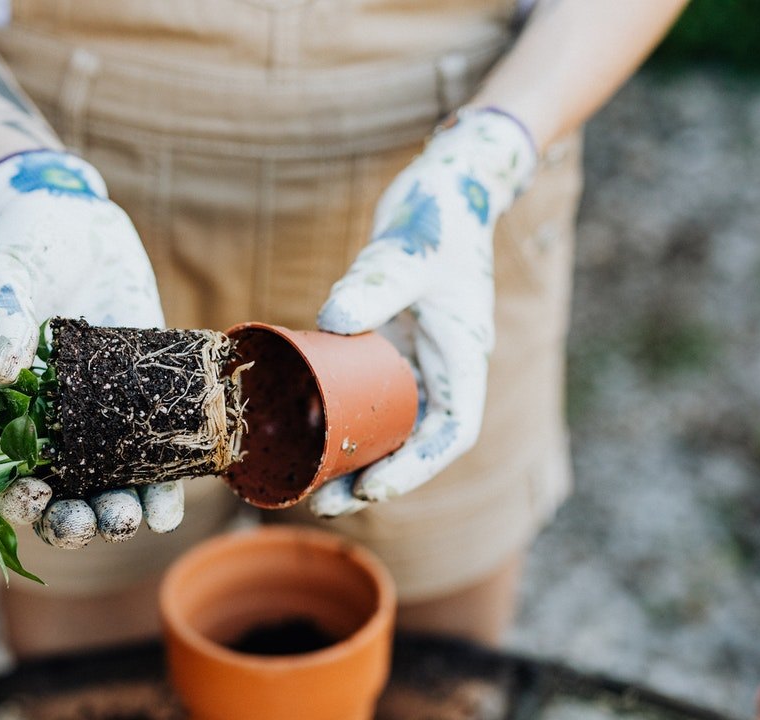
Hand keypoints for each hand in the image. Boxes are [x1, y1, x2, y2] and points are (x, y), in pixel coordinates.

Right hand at [0, 149, 184, 546]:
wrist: (77, 221)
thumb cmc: (24, 250)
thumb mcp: (4, 279)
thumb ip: (1, 320)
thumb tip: (2, 371)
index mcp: (6, 410)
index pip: (5, 474)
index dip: (18, 499)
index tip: (38, 497)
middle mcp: (54, 426)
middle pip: (62, 496)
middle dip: (81, 521)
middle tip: (103, 521)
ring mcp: (102, 416)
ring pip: (111, 486)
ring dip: (124, 513)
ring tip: (140, 519)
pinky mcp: (146, 397)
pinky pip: (155, 451)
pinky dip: (165, 483)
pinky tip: (172, 502)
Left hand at [310, 108, 536, 517]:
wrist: (444, 183)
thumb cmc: (440, 214)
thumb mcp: (409, 249)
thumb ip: (377, 281)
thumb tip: (331, 318)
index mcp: (462, 357)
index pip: (449, 432)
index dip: (414, 468)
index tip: (372, 488)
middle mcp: (441, 366)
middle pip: (412, 440)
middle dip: (372, 476)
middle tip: (321, 501)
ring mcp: (413, 355)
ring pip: (386, 422)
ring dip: (351, 455)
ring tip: (304, 482)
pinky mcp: (386, 340)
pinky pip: (363, 389)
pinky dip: (336, 414)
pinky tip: (298, 427)